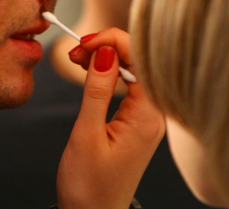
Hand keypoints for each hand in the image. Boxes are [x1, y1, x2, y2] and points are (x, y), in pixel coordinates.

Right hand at [56, 28, 164, 208]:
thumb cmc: (88, 186)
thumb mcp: (87, 134)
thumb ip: (97, 90)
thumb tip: (106, 51)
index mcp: (148, 117)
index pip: (140, 60)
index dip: (112, 42)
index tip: (82, 42)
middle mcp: (155, 115)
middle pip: (138, 62)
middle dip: (107, 47)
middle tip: (74, 52)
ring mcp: (148, 119)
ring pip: (133, 72)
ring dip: (106, 59)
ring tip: (77, 59)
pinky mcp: (138, 123)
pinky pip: (129, 86)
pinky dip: (109, 73)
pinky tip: (91, 72)